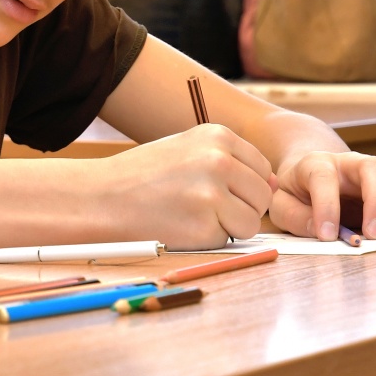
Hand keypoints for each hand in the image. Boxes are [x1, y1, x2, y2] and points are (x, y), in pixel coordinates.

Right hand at [100, 124, 275, 249]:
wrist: (101, 197)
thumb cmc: (143, 176)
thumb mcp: (186, 150)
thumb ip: (229, 160)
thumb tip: (275, 182)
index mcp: (216, 136)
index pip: (262, 168)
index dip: (243, 185)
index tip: (215, 189)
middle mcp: (219, 160)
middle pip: (262, 196)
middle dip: (240, 207)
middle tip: (201, 206)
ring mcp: (213, 193)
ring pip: (251, 221)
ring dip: (228, 225)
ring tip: (191, 214)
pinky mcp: (205, 225)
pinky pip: (229, 239)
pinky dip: (210, 239)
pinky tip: (181, 225)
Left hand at [269, 151, 375, 240]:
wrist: (308, 173)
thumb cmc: (295, 191)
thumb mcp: (281, 202)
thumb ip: (295, 216)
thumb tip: (325, 232)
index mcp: (316, 164)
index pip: (323, 177)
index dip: (326, 205)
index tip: (327, 235)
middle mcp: (350, 163)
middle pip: (373, 167)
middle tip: (373, 235)